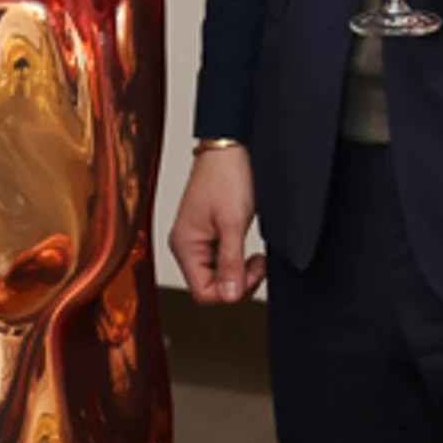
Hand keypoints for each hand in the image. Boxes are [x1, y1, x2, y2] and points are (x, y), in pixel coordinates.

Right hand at [170, 145, 264, 302]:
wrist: (228, 146)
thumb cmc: (225, 175)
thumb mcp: (233, 223)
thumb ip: (231, 263)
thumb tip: (229, 295)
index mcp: (185, 246)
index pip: (203, 293)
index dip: (231, 290)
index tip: (252, 272)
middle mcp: (186, 245)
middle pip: (210, 286)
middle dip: (237, 281)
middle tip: (258, 264)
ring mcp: (196, 239)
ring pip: (217, 274)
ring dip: (239, 270)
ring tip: (255, 255)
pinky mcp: (207, 232)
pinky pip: (220, 259)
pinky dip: (237, 258)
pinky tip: (247, 247)